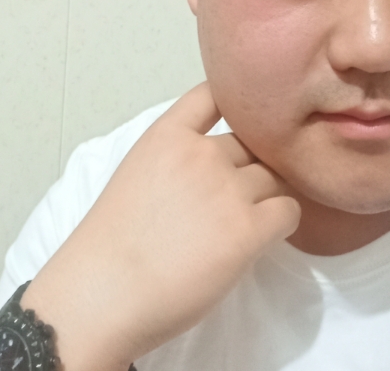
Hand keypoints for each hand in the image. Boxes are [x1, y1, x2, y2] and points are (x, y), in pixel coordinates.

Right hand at [21, 82, 300, 370]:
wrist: (100, 296)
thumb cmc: (109, 246)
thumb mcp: (137, 175)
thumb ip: (177, 160)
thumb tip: (215, 169)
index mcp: (168, 136)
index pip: (213, 94)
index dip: (233, 106)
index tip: (238, 125)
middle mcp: (203, 153)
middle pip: (252, 146)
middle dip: (250, 167)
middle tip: (238, 198)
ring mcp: (228, 189)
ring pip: (274, 178)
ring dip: (268, 196)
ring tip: (247, 223)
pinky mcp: (248, 228)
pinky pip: (288, 211)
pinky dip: (283, 222)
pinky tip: (263, 237)